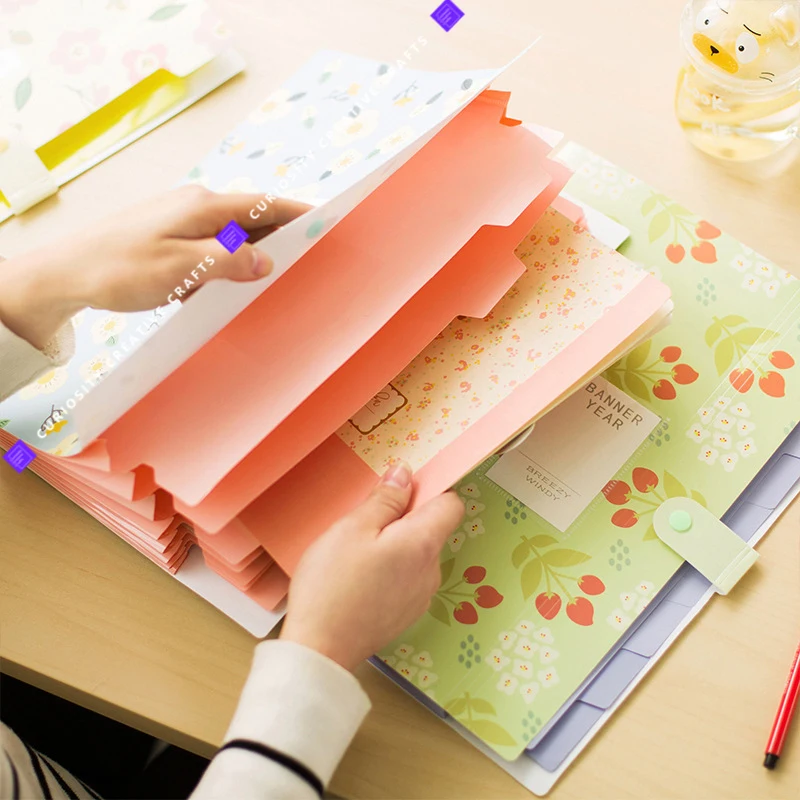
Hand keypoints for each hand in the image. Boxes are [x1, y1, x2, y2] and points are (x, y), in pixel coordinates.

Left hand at [0, 186, 309, 349]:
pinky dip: (228, 263)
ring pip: (232, 235)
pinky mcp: (170, 237)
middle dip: (281, 236)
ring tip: (276, 275)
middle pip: (251, 218)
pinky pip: (212, 247)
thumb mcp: (181, 268)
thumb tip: (266, 260)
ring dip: (252, 253)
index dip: (296, 212)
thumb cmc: (120, 267)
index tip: (326, 217)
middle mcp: (196, 207)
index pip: (263, 206)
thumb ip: (228, 261)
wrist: (67, 272)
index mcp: (203, 207)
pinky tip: (231, 285)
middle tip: (308, 256)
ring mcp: (181, 221)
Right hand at [280, 462, 464, 671]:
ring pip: (417, 555)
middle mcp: (432, 571)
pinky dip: (390, 571)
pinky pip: (406, 579)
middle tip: (364, 524)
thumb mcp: (352, 528)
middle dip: (403, 520)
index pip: (451, 504)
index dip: (429, 491)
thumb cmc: (332, 584)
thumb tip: (406, 475)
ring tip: (355, 555)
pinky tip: (358, 579)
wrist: (320, 650)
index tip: (398, 491)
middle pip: (431, 530)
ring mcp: (421, 597)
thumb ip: (385, 499)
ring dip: (395, 547)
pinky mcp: (406, 615)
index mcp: (424, 544)